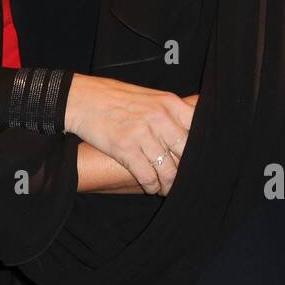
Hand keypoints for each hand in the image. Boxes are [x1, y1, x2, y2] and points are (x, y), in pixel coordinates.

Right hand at [64, 75, 193, 194]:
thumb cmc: (114, 98)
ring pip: (169, 170)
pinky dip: (151, 186)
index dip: (203, 146)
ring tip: (167, 187)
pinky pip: (148, 176)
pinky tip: (151, 187)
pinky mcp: (126, 149)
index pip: (198, 127)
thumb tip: (191, 130)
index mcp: (169, 103)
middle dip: (187, 170)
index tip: (202, 157)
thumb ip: (170, 112)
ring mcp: (143, 134)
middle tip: (186, 179)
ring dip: (169, 183)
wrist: (81, 99)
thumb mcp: (149, 96)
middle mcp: (160, 118)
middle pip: (187, 153)